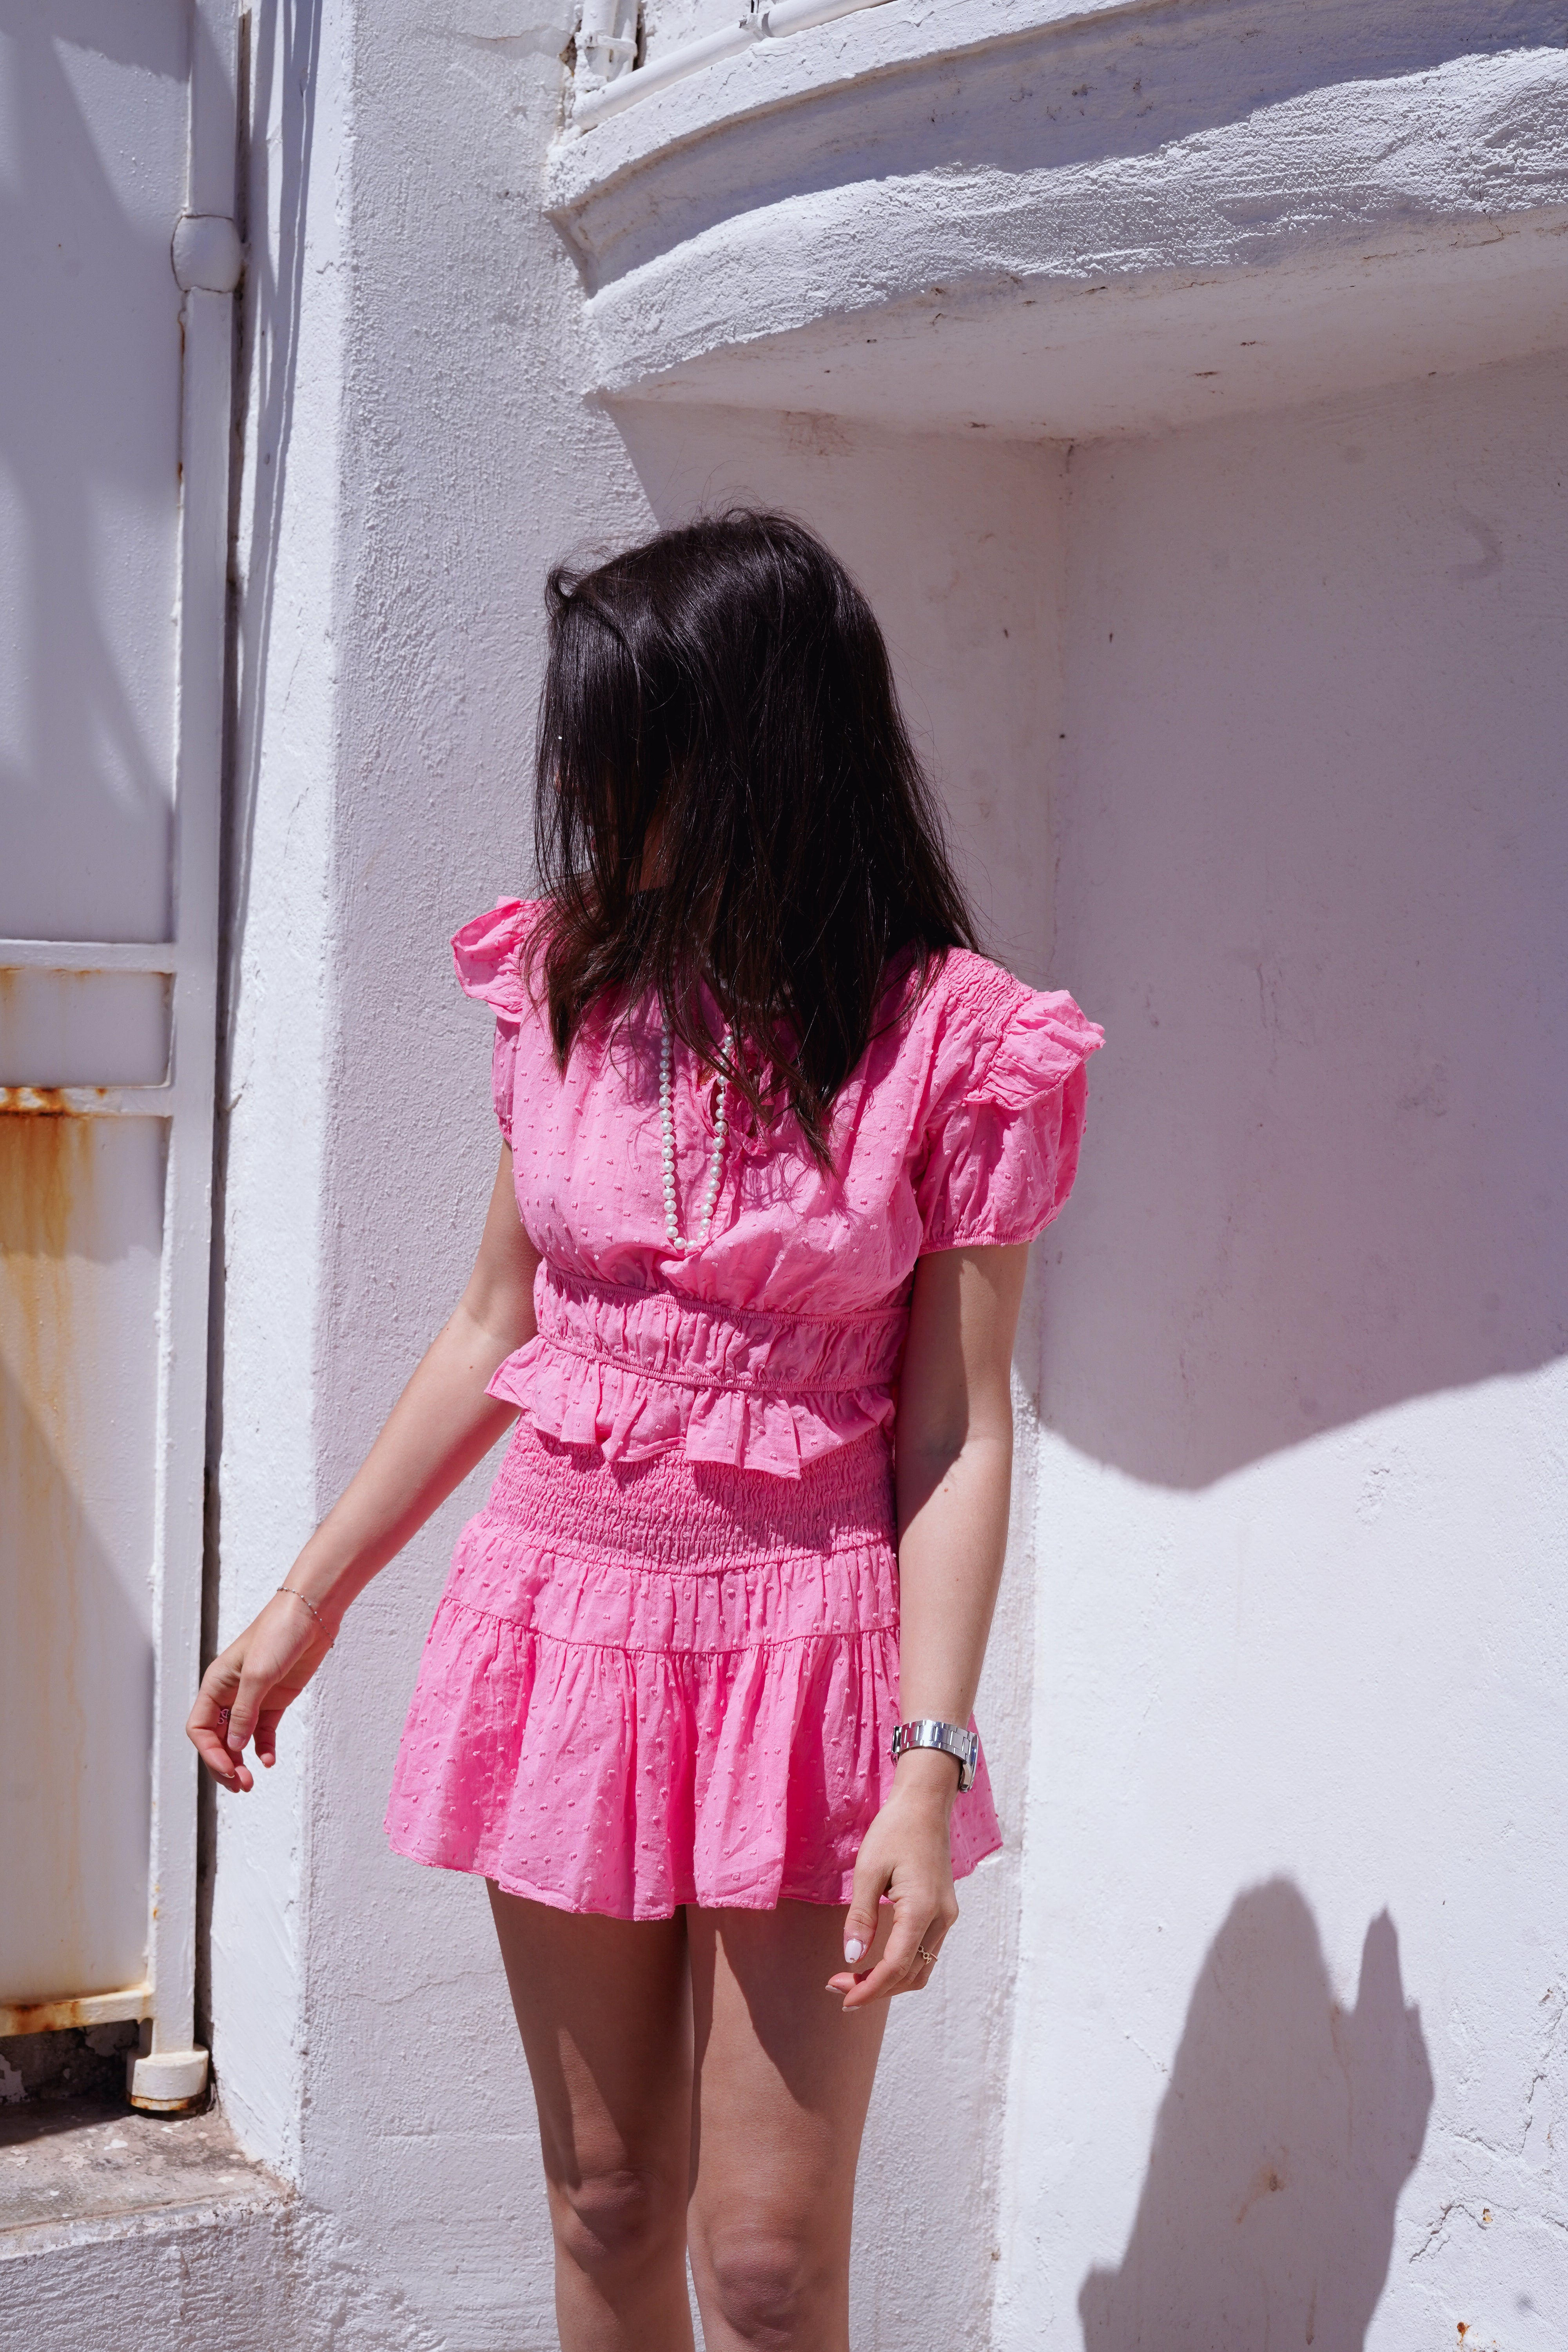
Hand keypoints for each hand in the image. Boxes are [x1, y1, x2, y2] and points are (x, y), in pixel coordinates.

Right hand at [186, 1591, 335, 1791]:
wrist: (312, 1614)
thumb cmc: (279, 1633)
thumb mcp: (259, 1674)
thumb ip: (246, 1712)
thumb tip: (234, 1746)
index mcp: (216, 1684)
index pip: (199, 1727)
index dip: (208, 1751)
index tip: (227, 1768)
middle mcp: (230, 1693)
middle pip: (217, 1738)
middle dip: (223, 1763)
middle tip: (240, 1785)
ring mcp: (253, 1698)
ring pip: (238, 1739)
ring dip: (241, 1761)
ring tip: (250, 1782)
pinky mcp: (275, 1700)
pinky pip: (262, 1732)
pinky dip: (262, 1748)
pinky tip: (269, 1761)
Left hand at [826, 1755, 959, 2009]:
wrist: (925, 1804)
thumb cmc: (895, 1830)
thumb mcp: (868, 1870)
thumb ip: (861, 1916)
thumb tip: (852, 1957)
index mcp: (922, 1909)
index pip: (896, 1966)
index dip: (869, 1989)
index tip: (842, 1997)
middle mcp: (941, 1919)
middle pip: (910, 1974)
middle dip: (875, 1988)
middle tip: (837, 1987)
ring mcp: (946, 1917)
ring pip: (921, 1968)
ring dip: (889, 1981)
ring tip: (853, 1979)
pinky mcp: (943, 1912)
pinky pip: (924, 1952)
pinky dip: (901, 1966)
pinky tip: (876, 1961)